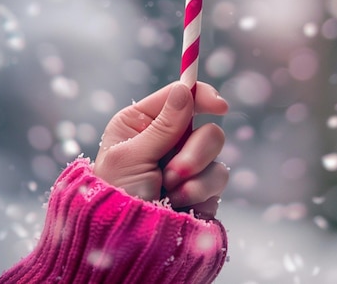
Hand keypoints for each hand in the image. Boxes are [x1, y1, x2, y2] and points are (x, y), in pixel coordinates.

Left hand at [94, 82, 228, 217]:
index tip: (220, 106)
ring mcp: (186, 161)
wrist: (126, 247)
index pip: (178, 96)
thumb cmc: (116, 197)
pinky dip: (201, 190)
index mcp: (141, 122)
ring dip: (195, 173)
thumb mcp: (131, 157)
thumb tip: (184, 89)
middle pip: (205, 124)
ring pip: (216, 149)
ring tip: (170, 191)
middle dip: (194, 151)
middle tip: (173, 172)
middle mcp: (166, 138)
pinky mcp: (201, 185)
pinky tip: (180, 203)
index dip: (202, 95)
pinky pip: (219, 176)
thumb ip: (162, 125)